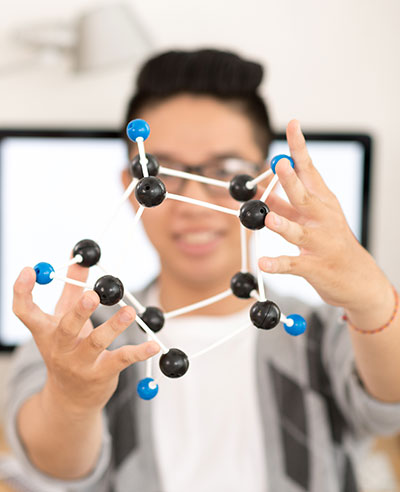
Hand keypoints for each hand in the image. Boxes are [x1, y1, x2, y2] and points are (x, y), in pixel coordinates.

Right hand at [13, 263, 159, 415]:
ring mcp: (80, 364)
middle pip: (66, 328)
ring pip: (96, 343)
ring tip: (129, 312)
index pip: (25, 312)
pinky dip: (139, 352)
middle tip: (91, 295)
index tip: (29, 270)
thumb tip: (79, 259)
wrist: (70, 398)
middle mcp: (59, 348)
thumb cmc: (68, 349)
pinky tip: (153, 345)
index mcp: (46, 332)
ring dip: (114, 326)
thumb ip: (71, 290)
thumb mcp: (64, 321)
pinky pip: (121, 360)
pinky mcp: (101, 374)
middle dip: (79, 312)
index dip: (22, 291)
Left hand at [258, 120, 391, 312]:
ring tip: (269, 219)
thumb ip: (287, 204)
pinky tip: (263, 262)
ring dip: (284, 225)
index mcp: (322, 202)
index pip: (310, 169)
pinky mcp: (315, 266)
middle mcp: (323, 219)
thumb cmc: (332, 242)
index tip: (292, 124)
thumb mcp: (313, 218)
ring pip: (299, 232)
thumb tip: (263, 189)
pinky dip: (278, 264)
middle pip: (304, 197)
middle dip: (291, 180)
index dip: (299, 147)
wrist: (358, 278)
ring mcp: (320, 243)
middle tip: (280, 164)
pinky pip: (293, 265)